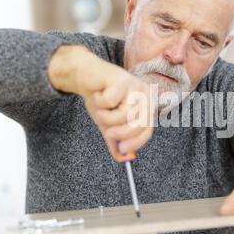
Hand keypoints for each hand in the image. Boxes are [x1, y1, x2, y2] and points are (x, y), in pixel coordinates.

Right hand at [48, 45, 154, 159]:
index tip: (122, 150)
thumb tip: (121, 158)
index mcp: (147, 106)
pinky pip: (110, 101)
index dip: (136, 142)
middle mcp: (145, 95)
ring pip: (124, 114)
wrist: (86, 76)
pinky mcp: (122, 79)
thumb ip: (115, 139)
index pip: (147, 129)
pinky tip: (98, 93)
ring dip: (106, 116)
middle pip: (139, 123)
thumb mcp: (108, 123)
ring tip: (100, 109)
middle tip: (108, 132)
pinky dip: (99, 102)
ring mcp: (135, 85)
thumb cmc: (101, 99)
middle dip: (121, 132)